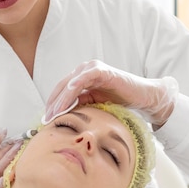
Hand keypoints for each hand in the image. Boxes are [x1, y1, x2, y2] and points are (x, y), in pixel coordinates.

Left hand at [44, 60, 177, 127]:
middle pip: (62, 86)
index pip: (61, 89)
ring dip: (60, 99)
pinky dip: (73, 88)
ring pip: (70, 83)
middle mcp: (85, 69)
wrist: (143, 97)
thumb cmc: (120, 100)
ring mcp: (92, 68)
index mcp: (81, 76)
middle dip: (53, 103)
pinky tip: (67, 99)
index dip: (53, 103)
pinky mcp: (102, 71)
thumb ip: (80, 104)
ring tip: (54, 113)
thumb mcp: (95, 103)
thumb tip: (62, 115)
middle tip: (46, 119)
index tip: (46, 118)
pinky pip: (83, 79)